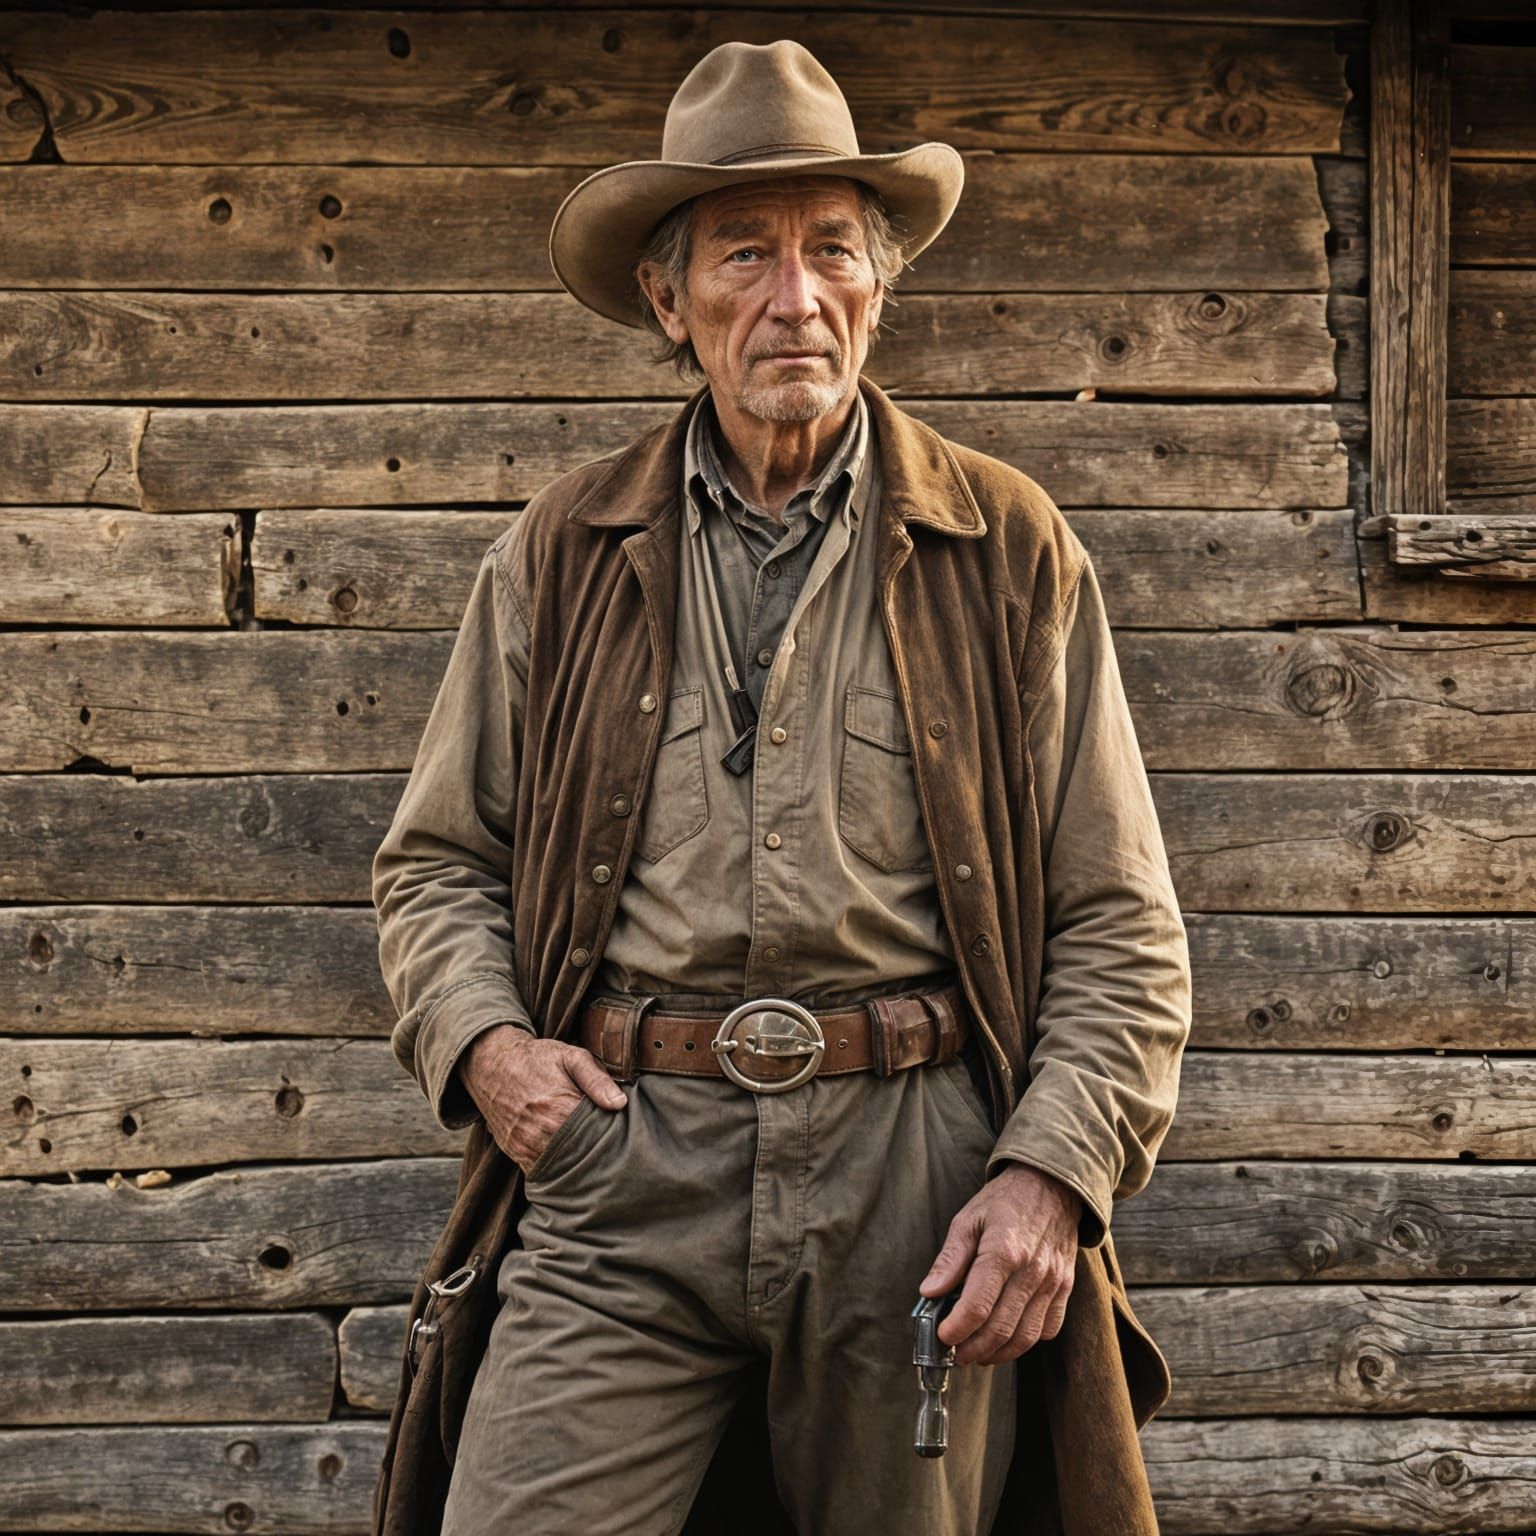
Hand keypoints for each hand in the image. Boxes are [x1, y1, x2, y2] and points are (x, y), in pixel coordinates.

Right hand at [459, 1024, 626, 1171]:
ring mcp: (526, 1145)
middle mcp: (541, 1132)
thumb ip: (597, 1079)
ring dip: (576, 1163)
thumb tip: (620, 1104)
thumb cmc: (537, 1058)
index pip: (595, 1136)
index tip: (619, 1132)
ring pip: (561, 1167)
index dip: (610, 1136)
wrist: (492, 1064)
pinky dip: (556, 1169)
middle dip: (595, 1152)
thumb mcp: (571, 1057)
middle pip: (580, 1155)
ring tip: (591, 1154)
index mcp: (560, 1108)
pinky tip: (568, 1160)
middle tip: (609, 1147)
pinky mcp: (515, 1152)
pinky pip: (540, 1172)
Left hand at [918, 1164, 1080, 1364]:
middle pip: (1001, 1328)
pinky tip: (1007, 1338)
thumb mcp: (968, 1218)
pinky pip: (1049, 1329)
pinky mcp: (1065, 1287)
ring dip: (999, 1353)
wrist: (1052, 1184)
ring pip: (1026, 1336)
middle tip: (957, 1354)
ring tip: (978, 1353)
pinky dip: (1026, 1341)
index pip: (977, 1306)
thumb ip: (950, 1258)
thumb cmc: (1005, 1201)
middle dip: (974, 1349)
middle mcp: (1031, 1271)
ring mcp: (1052, 1282)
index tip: (943, 1337)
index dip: (956, 1329)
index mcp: (1002, 1251)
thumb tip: (929, 1292)